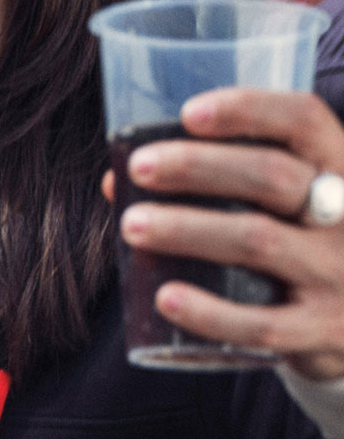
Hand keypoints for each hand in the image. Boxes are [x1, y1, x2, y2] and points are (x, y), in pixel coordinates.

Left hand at [114, 87, 343, 380]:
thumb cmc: (302, 238)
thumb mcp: (284, 201)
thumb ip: (215, 181)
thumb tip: (116, 180)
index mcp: (341, 167)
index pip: (305, 119)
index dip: (248, 109)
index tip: (187, 114)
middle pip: (273, 176)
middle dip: (197, 167)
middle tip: (139, 167)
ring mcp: (341, 275)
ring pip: (259, 240)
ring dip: (187, 229)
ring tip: (130, 225)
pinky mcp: (325, 330)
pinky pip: (264, 324)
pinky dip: (211, 312)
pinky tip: (164, 296)